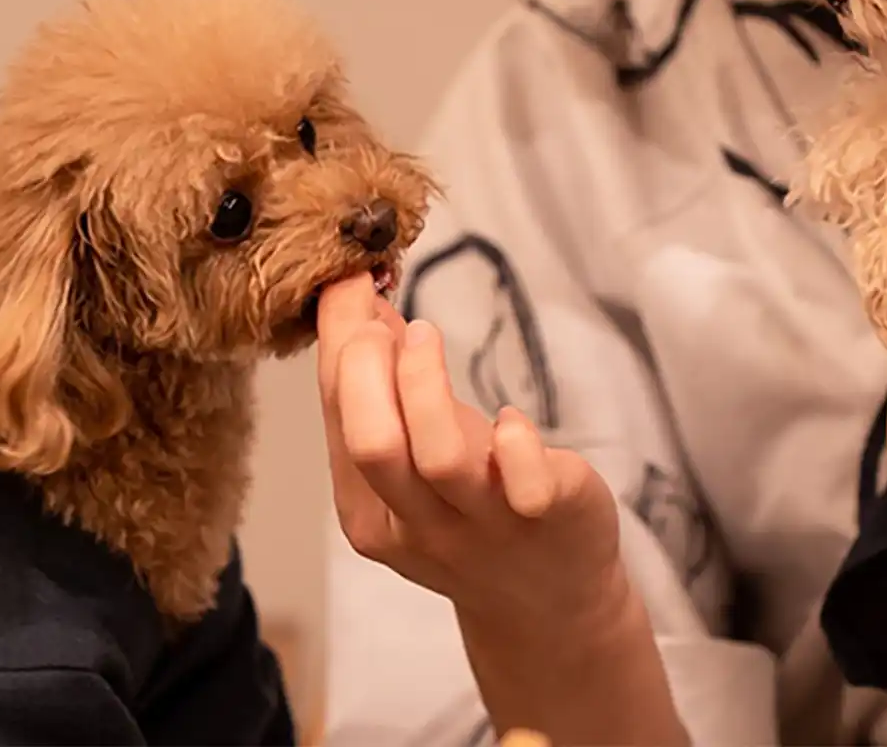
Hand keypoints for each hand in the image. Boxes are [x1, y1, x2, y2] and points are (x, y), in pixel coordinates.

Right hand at [315, 279, 624, 629]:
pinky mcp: (548, 517)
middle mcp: (419, 526)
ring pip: (439, 457)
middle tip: (376, 312)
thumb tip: (363, 305)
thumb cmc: (477, 517)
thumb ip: (387, 399)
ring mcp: (484, 525)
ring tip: (426, 332)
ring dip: (427, 385)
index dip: (337, 346)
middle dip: (366, 367)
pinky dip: (514, 440)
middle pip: (375, 445)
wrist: (550, 603)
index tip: (346, 282)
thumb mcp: (416, 464)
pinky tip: (512, 418)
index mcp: (370, 514)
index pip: (340, 423)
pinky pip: (525, 482)